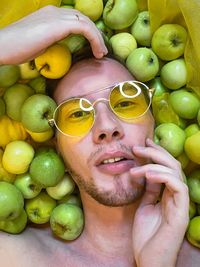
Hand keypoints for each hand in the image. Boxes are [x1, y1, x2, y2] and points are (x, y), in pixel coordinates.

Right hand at [0, 5, 107, 63]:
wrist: (4, 46)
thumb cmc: (16, 49)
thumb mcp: (38, 43)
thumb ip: (50, 41)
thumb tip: (58, 48)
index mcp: (49, 15)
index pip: (74, 20)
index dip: (87, 32)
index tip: (93, 47)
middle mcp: (55, 11)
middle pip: (83, 19)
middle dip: (95, 35)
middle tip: (101, 51)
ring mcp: (57, 15)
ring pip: (86, 22)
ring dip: (98, 38)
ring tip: (102, 53)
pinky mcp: (59, 24)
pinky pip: (85, 28)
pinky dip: (95, 39)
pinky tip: (97, 52)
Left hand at [131, 138, 188, 266]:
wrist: (149, 260)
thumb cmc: (146, 235)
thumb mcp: (145, 206)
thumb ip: (149, 189)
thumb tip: (146, 171)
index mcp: (168, 194)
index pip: (166, 167)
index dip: (156, 153)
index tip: (143, 143)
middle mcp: (177, 196)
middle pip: (173, 165)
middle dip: (156, 152)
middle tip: (138, 146)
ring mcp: (180, 204)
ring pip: (176, 172)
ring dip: (156, 162)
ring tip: (137, 161)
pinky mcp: (181, 213)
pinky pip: (178, 187)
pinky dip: (163, 176)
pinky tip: (147, 173)